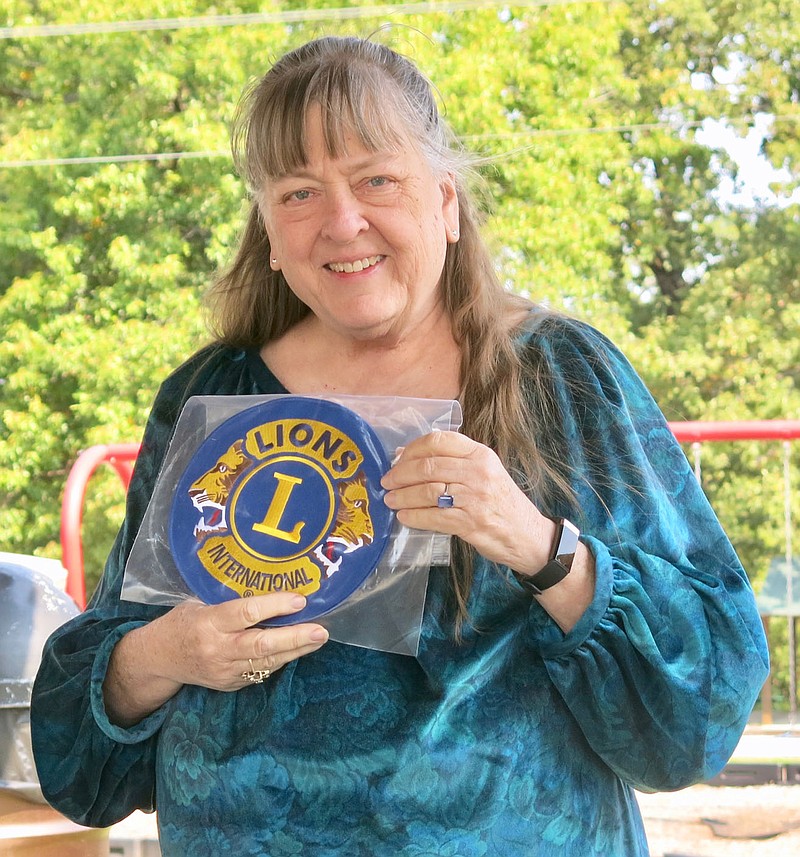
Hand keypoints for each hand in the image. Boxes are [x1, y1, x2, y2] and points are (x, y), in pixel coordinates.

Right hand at [152, 592, 329, 690]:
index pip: (245, 614)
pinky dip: (281, 659)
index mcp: (208, 622)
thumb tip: (268, 585)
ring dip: (296, 650)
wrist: (158, 661)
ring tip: (319, 638)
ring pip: (266, 662)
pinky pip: (261, 672)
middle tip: (320, 630)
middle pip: (261, 645)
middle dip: (294, 638)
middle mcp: (217, 649)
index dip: (274, 606)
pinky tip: (299, 649)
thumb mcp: (198, 604)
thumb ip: (229, 600)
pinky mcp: (230, 684)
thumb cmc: (181, 623)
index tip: (299, 600)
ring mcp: (224, 670)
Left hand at [380, 430, 553, 575]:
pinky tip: (404, 517)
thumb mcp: (484, 471)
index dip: (412, 449)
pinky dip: (414, 517)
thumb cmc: (500, 501)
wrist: (527, 534)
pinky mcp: (470, 523)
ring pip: (427, 491)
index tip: (397, 459)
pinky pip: (433, 517)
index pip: (439, 441)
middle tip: (387, 482)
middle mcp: (477, 472)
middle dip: (400, 474)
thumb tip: (406, 455)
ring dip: (402, 496)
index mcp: (480, 454)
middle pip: (427, 466)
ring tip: (391, 500)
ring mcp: (474, 497)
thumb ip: (452, 461)